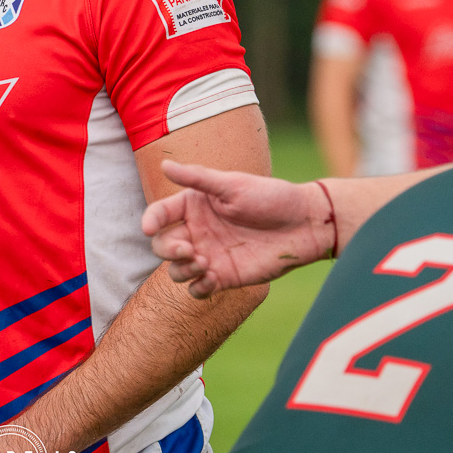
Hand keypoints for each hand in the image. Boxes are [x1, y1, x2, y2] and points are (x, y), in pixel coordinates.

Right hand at [141, 160, 335, 297]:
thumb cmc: (271, 197)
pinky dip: (199, 287)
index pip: (160, 214)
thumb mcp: (232, 185)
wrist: (303, 225)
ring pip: (176, 270)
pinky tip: (214, 278)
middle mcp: (197, 231)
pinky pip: (198, 289)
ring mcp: (209, 255)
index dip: (150, 220)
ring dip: (183, 269)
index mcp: (194, 205)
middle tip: (190, 250)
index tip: (148, 227)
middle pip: (162, 246)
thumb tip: (164, 164)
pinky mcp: (223, 276)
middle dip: (168, 250)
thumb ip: (198, 178)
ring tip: (206, 263)